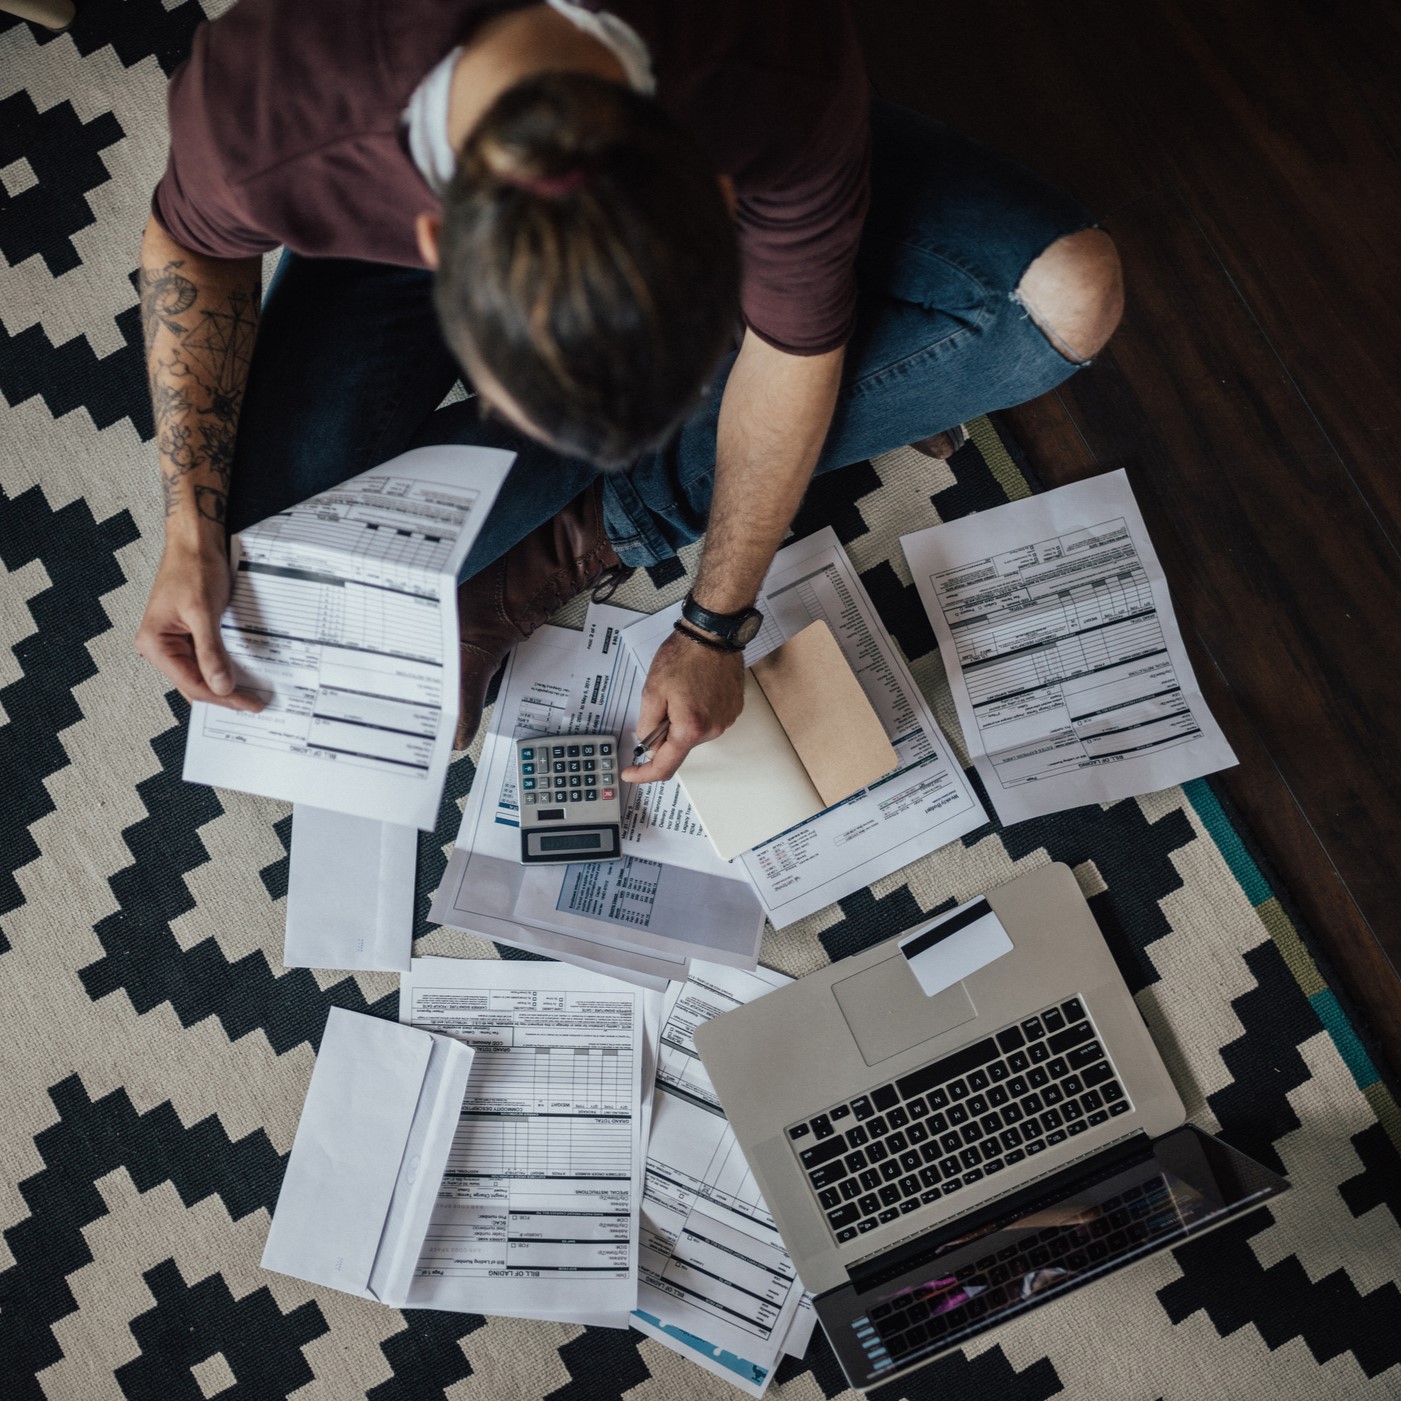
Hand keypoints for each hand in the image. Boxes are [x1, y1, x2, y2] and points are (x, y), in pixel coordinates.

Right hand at [134, 540, 262, 710]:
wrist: (195, 542)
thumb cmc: (193, 568)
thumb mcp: (203, 612)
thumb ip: (211, 652)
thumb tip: (221, 686)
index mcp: (155, 643)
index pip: (191, 683)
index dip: (222, 697)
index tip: (249, 705)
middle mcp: (159, 646)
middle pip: (194, 683)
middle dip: (223, 695)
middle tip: (254, 705)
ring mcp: (173, 641)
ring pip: (200, 674)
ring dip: (224, 684)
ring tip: (250, 696)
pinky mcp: (188, 634)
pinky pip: (205, 659)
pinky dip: (222, 668)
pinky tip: (241, 675)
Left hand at [620, 631, 743, 781]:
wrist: (712, 634)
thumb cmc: (684, 656)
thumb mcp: (652, 691)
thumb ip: (647, 725)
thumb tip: (649, 744)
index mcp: (690, 728)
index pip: (665, 766)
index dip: (644, 773)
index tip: (631, 772)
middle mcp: (712, 729)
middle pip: (679, 745)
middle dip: (665, 730)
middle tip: (662, 700)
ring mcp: (725, 720)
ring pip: (693, 732)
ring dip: (682, 719)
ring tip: (683, 689)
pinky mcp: (732, 710)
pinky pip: (708, 720)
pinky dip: (696, 711)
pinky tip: (696, 688)